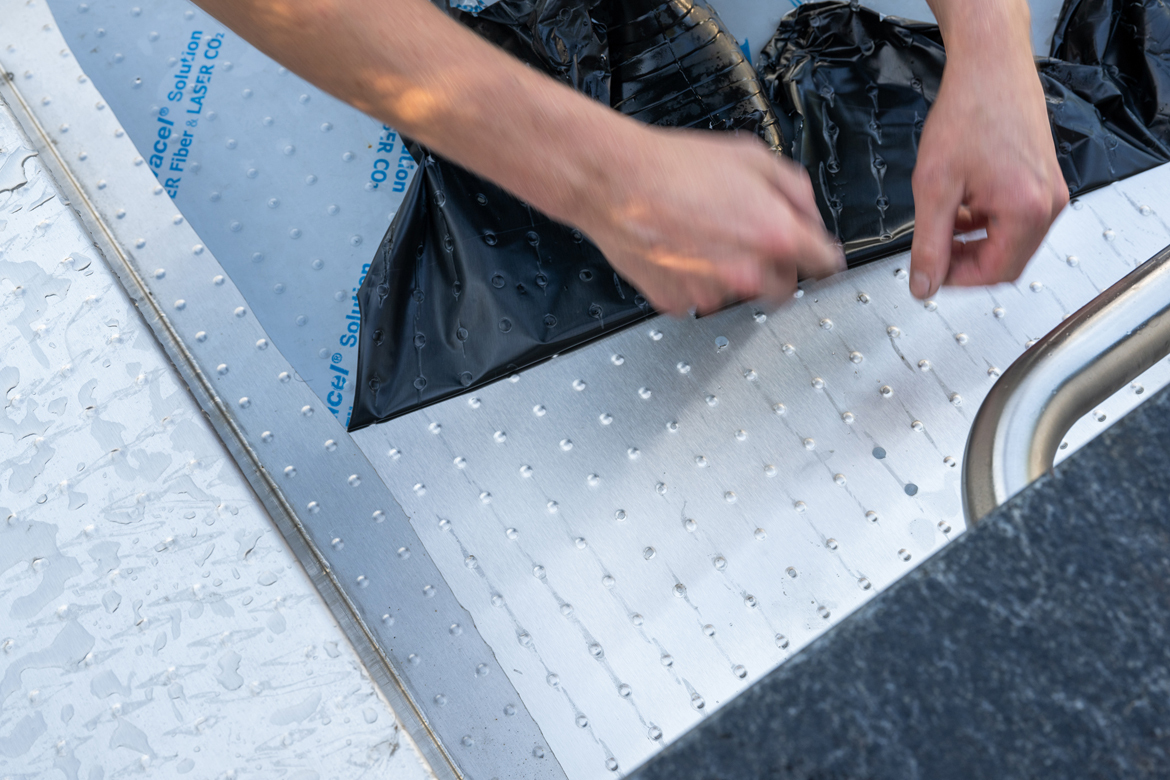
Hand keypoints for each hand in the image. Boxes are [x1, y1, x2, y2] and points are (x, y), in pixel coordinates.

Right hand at [576, 127, 844, 315]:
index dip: (822, 256)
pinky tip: (681, 250)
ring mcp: (711, 293)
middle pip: (785, 289)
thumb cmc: (673, 166)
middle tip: (752, 241)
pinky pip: (699, 298)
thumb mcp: (750, 156)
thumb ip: (793, 188)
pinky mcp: (677, 303)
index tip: (818, 258)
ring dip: (732, 274)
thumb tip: (806, 211)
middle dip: (777, 268)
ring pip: (739, 294)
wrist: (614, 182)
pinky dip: (695, 281)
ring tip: (704, 236)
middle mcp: (748, 272)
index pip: (825, 264)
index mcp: (775, 235)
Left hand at [910, 6, 1067, 298]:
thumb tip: (924, 285)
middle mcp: (1048, 203)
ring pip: (1011, 241)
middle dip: (966, 262)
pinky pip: (1017, 218)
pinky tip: (963, 207)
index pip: (994, 274)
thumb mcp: (934, 188)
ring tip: (944, 224)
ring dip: (974, 242)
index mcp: (1027, 210)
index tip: (929, 274)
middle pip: (1006, 262)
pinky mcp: (1044, 179)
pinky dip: (987, 223)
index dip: (956, 279)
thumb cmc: (969, 112)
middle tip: (933, 252)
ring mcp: (1050, 191)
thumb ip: (928, 244)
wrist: (990, 66)